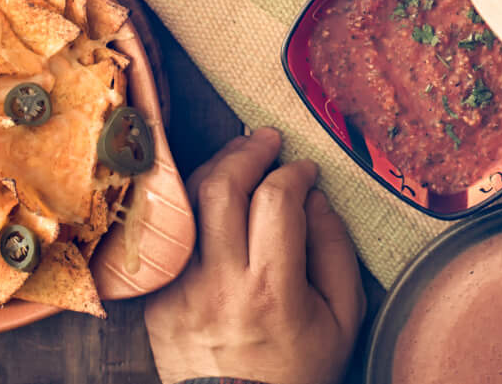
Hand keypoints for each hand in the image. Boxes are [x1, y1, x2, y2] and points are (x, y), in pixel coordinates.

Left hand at [144, 128, 362, 383]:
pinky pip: (171, 236)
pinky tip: (212, 199)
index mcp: (271, 291)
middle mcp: (219, 285)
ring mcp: (181, 291)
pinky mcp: (158, 300)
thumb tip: (316, 199)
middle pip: (222, 187)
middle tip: (267, 141)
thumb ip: (336, 252)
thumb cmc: (300, 371)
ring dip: (216, 169)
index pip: (277, 200)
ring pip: (188, 204)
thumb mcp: (343, 318)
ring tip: (240, 159)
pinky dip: (192, 208)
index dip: (294, 173)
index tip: (306, 171)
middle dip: (248, 151)